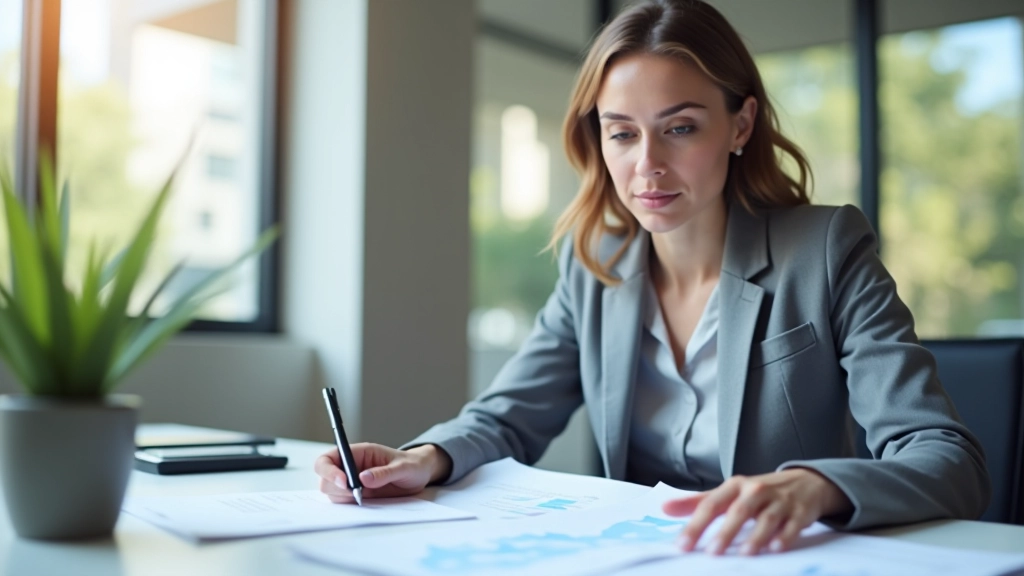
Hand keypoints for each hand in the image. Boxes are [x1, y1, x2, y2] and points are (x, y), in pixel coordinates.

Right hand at [314, 443, 451, 502]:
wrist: (420, 475)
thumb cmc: (412, 465)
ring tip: (366, 497)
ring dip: (343, 498)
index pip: (328, 458)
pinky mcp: (357, 495)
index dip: (330, 471)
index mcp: (359, 453)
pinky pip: (343, 502)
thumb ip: (384, 472)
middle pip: (325, 478)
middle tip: (359, 494)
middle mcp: (351, 466)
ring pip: (332, 492)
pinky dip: (349, 505)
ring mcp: (351, 481)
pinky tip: (366, 502)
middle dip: (337, 488)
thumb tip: (363, 478)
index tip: (345, 483)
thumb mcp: (403, 468)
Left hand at [662, 468, 851, 555]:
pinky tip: (776, 548)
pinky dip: (784, 536)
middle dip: (725, 532)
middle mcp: (755, 491)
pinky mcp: (799, 512)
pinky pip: (792, 525)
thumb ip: (697, 502)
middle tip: (712, 552)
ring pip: (766, 518)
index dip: (695, 525)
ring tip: (745, 554)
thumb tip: (665, 508)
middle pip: (738, 511)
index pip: (711, 505)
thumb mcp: (728, 492)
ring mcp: (779, 501)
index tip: (682, 544)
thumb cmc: (758, 491)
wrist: (804, 482)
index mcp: (734, 486)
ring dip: (756, 536)